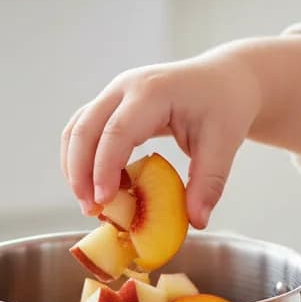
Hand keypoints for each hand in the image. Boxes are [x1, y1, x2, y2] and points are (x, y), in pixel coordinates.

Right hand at [60, 34, 300, 230]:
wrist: (224, 79)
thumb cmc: (224, 106)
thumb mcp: (223, 144)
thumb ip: (208, 183)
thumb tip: (196, 222)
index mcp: (153, 92)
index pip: (117, 131)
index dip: (104, 167)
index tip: (103, 201)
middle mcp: (126, 87)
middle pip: (84, 128)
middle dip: (80, 172)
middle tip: (90, 210)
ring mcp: (114, 93)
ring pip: (76, 128)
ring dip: (75, 167)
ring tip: (90, 203)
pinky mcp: (111, 103)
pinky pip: (83, 129)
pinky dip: (82, 159)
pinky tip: (96, 186)